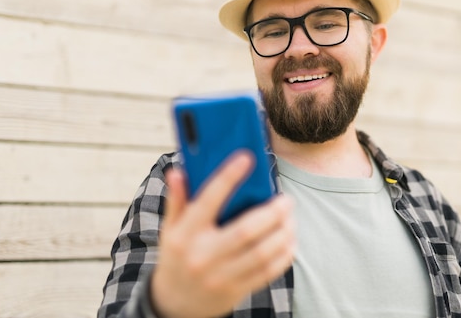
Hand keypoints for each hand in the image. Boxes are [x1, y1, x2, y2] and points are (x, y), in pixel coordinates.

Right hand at [150, 151, 294, 317]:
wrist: (174, 304)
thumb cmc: (177, 256)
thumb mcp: (170, 228)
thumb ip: (177, 200)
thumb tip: (177, 171)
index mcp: (185, 234)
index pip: (208, 200)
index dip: (228, 177)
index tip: (247, 158)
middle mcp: (203, 255)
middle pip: (246, 230)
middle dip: (273, 212)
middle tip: (286, 199)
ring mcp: (221, 275)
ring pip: (263, 252)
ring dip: (284, 232)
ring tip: (290, 218)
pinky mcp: (237, 290)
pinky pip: (268, 271)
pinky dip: (284, 254)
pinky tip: (289, 239)